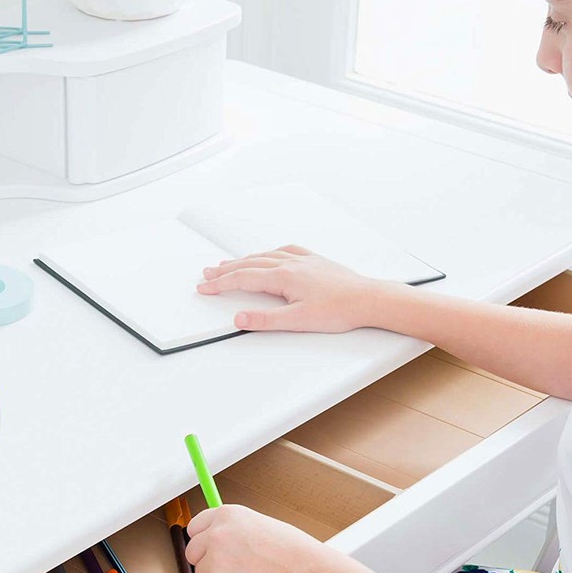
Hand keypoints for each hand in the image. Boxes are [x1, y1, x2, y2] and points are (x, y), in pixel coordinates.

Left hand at [184, 504, 342, 572]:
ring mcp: (215, 560)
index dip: (203, 543)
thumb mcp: (264, 526)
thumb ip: (238, 531)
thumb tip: (226, 540)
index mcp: (229, 515)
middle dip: (208, 565)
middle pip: (193, 553)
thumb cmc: (298, 556)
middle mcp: (218, 533)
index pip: (195, 527)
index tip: (209, 551)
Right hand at [196, 246, 393, 332]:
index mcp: (284, 277)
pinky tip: (268, 255)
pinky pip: (285, 251)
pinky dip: (269, 253)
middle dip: (225, 270)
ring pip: (265, 255)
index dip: (220, 283)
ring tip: (228, 264)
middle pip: (249, 264)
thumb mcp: (298, 321)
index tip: (204, 287)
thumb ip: (266, 320)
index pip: (243, 278)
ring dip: (243, 260)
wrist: (367, 298)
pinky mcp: (315, 261)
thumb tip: (240, 318)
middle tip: (207, 274)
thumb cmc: (339, 310)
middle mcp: (291, 263)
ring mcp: (303, 260)